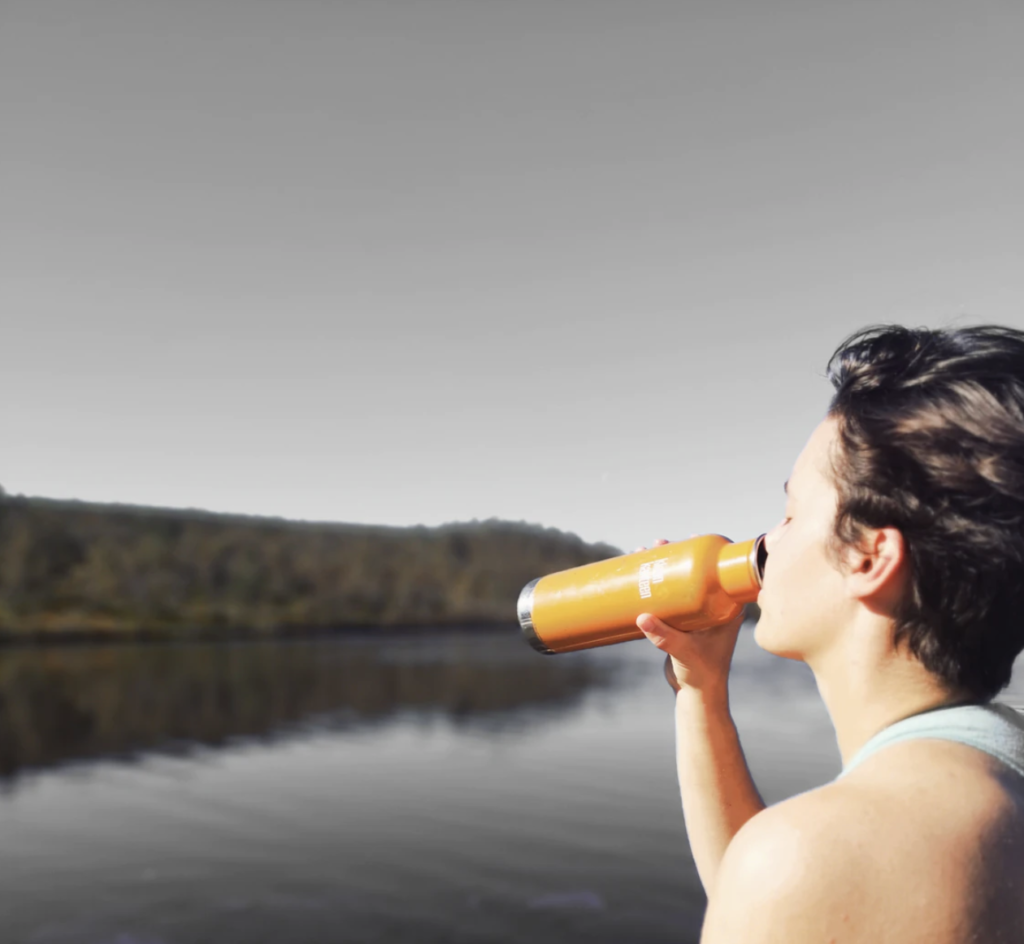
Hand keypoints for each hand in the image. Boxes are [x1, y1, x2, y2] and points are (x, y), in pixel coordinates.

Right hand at [634, 536, 743, 693]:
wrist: (698, 695)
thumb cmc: (702, 674)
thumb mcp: (683, 651)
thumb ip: (664, 636)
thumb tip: (641, 618)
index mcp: (727, 609)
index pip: (720, 572)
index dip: (706, 552)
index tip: (690, 538)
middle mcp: (714, 607)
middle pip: (696, 572)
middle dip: (676, 554)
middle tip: (659, 543)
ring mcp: (698, 613)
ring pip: (682, 582)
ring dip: (665, 566)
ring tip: (645, 552)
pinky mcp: (682, 622)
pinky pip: (672, 596)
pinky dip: (658, 584)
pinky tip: (641, 574)